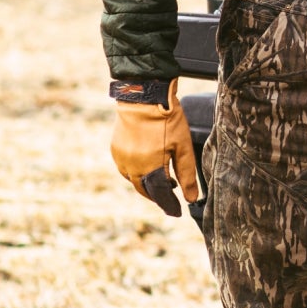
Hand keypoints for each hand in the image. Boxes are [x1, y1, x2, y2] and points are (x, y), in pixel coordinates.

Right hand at [109, 81, 201, 216]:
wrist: (143, 96)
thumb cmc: (166, 119)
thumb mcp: (182, 146)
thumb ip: (186, 174)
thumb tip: (191, 198)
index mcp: (150, 167)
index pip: (160, 195)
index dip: (169, 204)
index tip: (177, 211)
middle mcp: (132, 167)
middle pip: (145, 190)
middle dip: (157, 196)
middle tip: (170, 196)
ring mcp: (121, 159)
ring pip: (134, 180)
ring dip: (146, 183)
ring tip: (162, 178)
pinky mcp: (115, 150)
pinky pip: (125, 168)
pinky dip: (136, 171)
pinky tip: (146, 164)